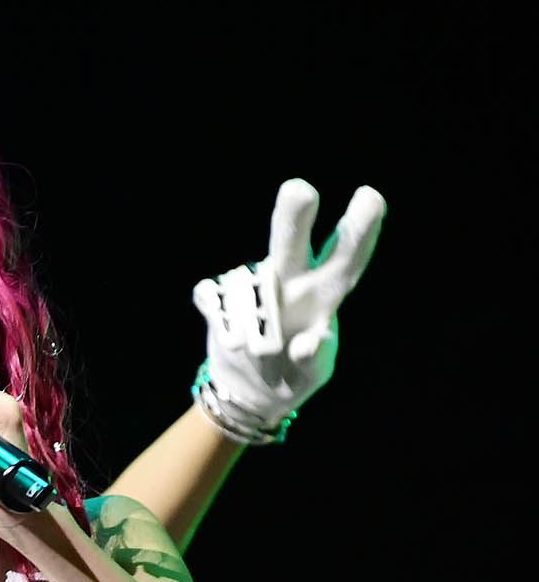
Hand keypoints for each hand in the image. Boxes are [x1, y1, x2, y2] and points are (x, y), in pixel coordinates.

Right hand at [192, 179, 385, 428]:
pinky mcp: (219, 298)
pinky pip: (211, 295)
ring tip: (256, 351)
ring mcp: (252, 286)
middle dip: (294, 215)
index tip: (372, 196)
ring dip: (247, 322)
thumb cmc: (294, 375)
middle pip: (290, 241)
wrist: (250, 392)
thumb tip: (308, 341)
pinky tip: (226, 331)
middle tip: (300, 189)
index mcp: (323, 295)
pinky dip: (218, 316)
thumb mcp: (312, 375)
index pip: (346, 257)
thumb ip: (314, 359)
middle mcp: (290, 281)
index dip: (360, 229)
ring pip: (243, 287)